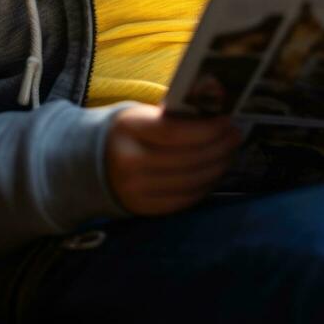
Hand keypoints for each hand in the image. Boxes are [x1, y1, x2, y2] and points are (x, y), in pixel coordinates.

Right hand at [103, 103, 242, 215]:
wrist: (87, 161)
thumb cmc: (126, 130)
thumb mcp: (140, 114)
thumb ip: (171, 116)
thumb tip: (212, 115)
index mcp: (129, 130)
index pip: (175, 133)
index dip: (206, 130)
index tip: (228, 121)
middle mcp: (130, 163)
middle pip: (186, 160)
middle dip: (218, 148)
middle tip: (236, 136)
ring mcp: (135, 190)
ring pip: (188, 182)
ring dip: (216, 167)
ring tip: (229, 152)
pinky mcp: (141, 209)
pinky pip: (182, 200)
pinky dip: (203, 187)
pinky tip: (214, 173)